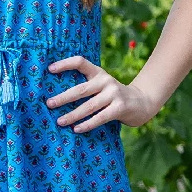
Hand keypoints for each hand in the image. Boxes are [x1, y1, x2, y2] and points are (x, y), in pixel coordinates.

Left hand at [46, 56, 160, 131]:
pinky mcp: (120, 107)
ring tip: (60, 121)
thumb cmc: (113, 96)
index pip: (81, 62)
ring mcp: (114, 94)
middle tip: (49, 104)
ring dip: (72, 115)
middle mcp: (106, 81)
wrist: (142, 102)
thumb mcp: (102, 86)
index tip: (50, 69)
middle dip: (63, 97)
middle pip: (81, 89)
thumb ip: (87, 87)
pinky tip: (76, 129)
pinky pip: (100, 117)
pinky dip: (87, 124)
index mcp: (98, 73)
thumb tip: (58, 98)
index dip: (65, 64)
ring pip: (89, 106)